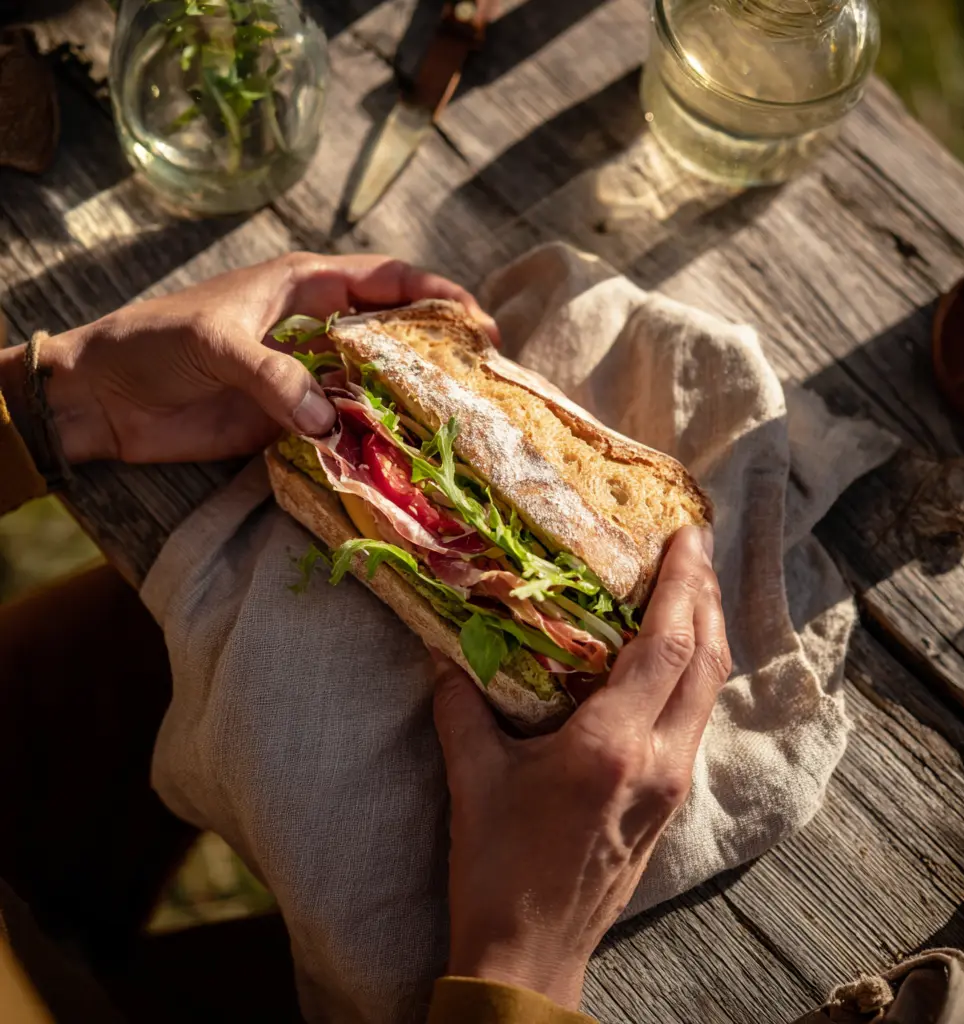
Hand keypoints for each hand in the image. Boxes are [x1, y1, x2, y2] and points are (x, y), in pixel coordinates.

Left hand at [1, 252, 495, 464]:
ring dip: (409, 402)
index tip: (477, 321)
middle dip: (436, 351)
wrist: (104, 398)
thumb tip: (329, 420)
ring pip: (374, 385)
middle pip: (392, 334)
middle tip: (482, 379)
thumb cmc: (155, 344)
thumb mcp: (215, 345)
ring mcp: (307, 377)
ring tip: (456, 424)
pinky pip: (344, 427)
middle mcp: (316, 330)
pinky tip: (399, 456)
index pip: (385, 280)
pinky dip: (371, 439)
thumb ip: (274, 376)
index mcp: (304, 287)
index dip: (435, 295)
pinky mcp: (292, 420)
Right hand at [432, 526, 730, 1009]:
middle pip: (707, 659)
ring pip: (710, 690)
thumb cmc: (498, 868)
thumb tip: (447, 648)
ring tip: (692, 586)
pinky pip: (697, 719)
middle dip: (706, 594)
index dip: (683, 583)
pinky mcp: (670, 802)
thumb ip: (461, 705)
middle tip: (694, 546)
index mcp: (613, 746)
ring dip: (707, 631)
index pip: (667, 645)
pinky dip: (695, 672)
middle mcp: (659, 760)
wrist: (532, 956)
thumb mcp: (473, 778)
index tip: (686, 535)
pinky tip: (674, 655)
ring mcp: (673, 785)